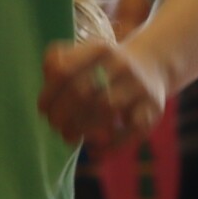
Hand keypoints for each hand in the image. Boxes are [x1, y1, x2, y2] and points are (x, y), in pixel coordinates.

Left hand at [40, 39, 165, 148]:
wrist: (154, 64)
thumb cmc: (107, 66)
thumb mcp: (85, 55)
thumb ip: (59, 65)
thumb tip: (47, 93)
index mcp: (99, 49)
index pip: (64, 70)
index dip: (48, 94)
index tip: (43, 109)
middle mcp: (121, 65)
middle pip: (83, 91)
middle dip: (62, 114)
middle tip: (55, 126)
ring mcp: (140, 86)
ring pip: (106, 109)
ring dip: (81, 128)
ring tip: (69, 137)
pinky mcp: (153, 108)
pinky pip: (131, 130)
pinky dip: (110, 144)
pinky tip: (95, 149)